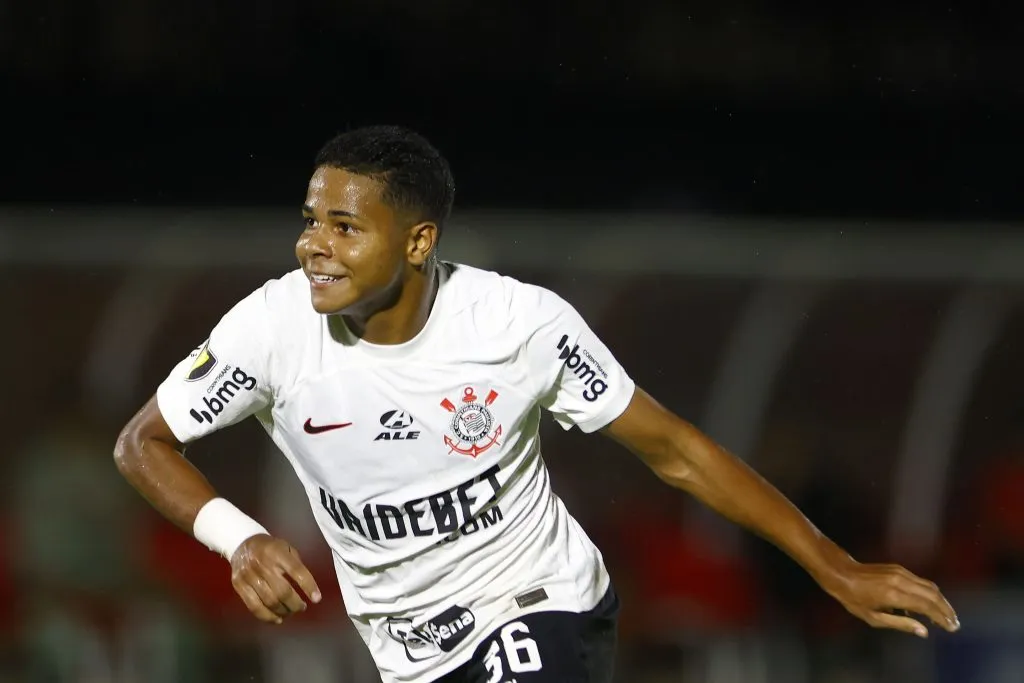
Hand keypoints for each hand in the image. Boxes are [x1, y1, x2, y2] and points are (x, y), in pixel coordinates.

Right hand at [230, 534, 321, 623]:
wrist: (242, 543)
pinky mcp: (239, 586)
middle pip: (283, 592)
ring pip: (269, 602)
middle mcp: (263, 565)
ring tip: (291, 612)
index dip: (308, 586)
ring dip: (284, 611)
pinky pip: (254, 607)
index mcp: (277, 552)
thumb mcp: (286, 548)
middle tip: (302, 607)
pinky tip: (277, 619)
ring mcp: (249, 576)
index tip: (317, 598)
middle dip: (295, 604)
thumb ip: (296, 565)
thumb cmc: (270, 547)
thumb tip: (307, 588)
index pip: (296, 571)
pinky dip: (267, 617)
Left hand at [823, 561, 959, 637]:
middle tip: (954, 624)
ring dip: (941, 601)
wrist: (841, 573)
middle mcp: (901, 581)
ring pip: (929, 586)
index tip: (951, 628)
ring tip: (946, 616)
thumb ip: (900, 624)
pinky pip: (920, 581)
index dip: (942, 618)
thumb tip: (923, 631)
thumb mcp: (873, 618)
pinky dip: (930, 593)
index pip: (927, 606)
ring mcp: (900, 572)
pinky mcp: (899, 568)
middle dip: (946, 610)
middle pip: (933, 595)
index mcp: (894, 595)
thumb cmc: (854, 599)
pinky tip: (930, 605)